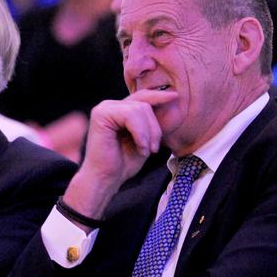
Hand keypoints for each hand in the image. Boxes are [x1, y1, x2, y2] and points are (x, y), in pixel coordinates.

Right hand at [62, 90, 177, 227]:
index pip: (142, 97)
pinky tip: (140, 148)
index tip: (175, 97)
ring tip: (146, 150)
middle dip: (154, 126)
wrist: (105, 179)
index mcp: (118, 110)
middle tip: (154, 149)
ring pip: (139, 108)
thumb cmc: (123, 164)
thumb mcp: (144, 140)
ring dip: (148, 132)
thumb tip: (168, 104)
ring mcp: (104, 109)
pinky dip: (140, 133)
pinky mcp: (101, 115)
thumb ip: (150, 124)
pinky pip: (130, 115)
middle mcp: (110, 106)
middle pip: (143, 103)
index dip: (158, 96)